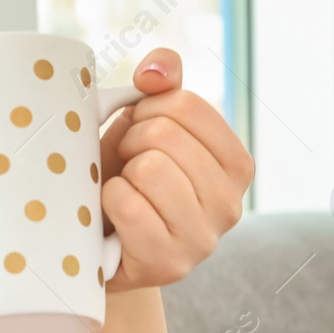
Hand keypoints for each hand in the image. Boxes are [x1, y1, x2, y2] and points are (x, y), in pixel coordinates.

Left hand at [96, 48, 254, 291]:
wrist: (97, 239)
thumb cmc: (123, 175)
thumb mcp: (144, 124)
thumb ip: (161, 85)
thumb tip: (157, 69)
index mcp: (236, 164)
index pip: (186, 104)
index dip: (146, 109)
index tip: (138, 131)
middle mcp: (232, 204)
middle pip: (165, 134)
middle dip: (130, 142)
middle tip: (127, 165)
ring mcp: (204, 239)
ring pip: (150, 169)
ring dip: (121, 173)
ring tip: (124, 189)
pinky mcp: (169, 263)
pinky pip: (128, 205)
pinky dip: (108, 201)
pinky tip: (113, 215)